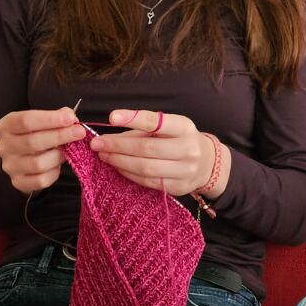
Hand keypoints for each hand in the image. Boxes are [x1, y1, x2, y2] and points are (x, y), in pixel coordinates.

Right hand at [0, 108, 85, 195]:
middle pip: (33, 142)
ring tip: (68, 151)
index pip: (26, 121)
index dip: (50, 119)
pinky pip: (40, 180)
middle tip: (79, 133)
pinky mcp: (18, 182)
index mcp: (6, 126)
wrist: (22, 159)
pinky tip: (58, 165)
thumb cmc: (34, 135)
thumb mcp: (40, 121)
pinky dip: (54, 173)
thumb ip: (55, 117)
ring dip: (58, 156)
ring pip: (38, 163)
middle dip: (60, 136)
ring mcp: (10, 166)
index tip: (70, 118)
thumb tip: (70, 117)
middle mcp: (4, 146)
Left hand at [89, 109, 215, 196]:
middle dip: (118, 146)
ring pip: (145, 168)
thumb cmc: (180, 140)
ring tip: (104, 155)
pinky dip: (129, 174)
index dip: (132, 118)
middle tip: (98, 143)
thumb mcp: (169, 127)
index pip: (155, 122)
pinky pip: (147, 181)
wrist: (207, 163)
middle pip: (146, 148)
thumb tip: (110, 136)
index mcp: (184, 127)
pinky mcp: (177, 187)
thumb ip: (142, 130)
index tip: (111, 117)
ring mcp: (184, 170)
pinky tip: (117, 167)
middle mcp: (187, 149)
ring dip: (120, 161)